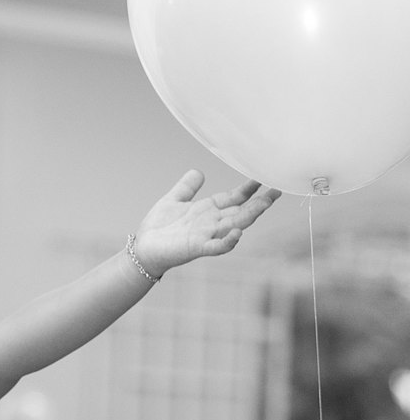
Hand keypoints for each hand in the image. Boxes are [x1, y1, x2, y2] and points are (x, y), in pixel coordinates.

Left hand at [132, 170, 279, 275]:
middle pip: (240, 211)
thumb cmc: (159, 227)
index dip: (247, 189)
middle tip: (276, 191)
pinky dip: (228, 241)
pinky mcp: (197, 248)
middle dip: (259, 203)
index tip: (261, 178)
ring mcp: (206, 236)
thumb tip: (198, 171)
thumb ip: (187, 187)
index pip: (233, 198)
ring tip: (265, 205)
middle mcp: (211, 223)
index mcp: (208, 210)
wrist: (143, 247)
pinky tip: (238, 233)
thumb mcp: (174, 200)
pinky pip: (217, 246)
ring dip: (250, 216)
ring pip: (234, 225)